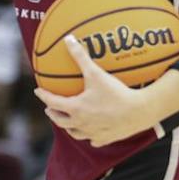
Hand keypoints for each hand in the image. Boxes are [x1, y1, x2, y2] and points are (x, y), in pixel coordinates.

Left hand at [34, 35, 149, 146]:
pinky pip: (93, 140)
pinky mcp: (105, 139)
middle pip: (59, 121)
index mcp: (75, 108)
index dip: (43, 95)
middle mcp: (80, 123)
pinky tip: (90, 134)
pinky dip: (89, 136)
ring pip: (74, 133)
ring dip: (68, 126)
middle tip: (50, 108)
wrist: (140, 111)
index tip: (38, 91)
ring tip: (67, 121)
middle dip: (53, 114)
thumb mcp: (96, 73)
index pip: (52, 102)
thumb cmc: (116, 92)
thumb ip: (80, 56)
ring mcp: (92, 133)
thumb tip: (68, 39)